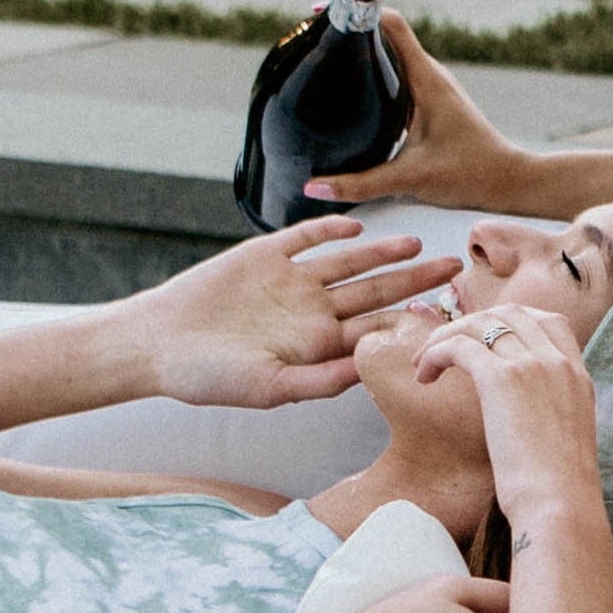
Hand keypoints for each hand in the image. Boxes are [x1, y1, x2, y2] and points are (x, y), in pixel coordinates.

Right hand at [132, 217, 458, 408]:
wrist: (157, 344)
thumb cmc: (208, 377)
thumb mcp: (267, 387)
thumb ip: (319, 380)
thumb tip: (369, 374)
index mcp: (318, 346)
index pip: (376, 330)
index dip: (412, 322)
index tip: (451, 315)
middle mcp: (312, 312)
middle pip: (375, 292)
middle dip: (415, 281)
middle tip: (456, 269)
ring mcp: (290, 282)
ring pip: (348, 262)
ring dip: (382, 252)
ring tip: (417, 242)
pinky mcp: (264, 256)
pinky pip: (304, 238)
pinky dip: (328, 229)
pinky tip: (355, 225)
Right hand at [302, 16, 527, 209]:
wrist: (509, 182)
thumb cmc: (471, 173)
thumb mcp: (410, 179)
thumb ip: (360, 184)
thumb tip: (314, 186)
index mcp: (427, 79)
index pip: (391, 26)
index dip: (357, 12)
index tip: (321, 13)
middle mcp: (430, 75)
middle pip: (386, 35)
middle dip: (350, 31)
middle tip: (312, 40)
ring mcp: (432, 87)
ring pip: (391, 57)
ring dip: (362, 53)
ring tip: (323, 58)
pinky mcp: (431, 101)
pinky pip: (398, 75)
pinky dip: (374, 73)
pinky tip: (352, 91)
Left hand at [410, 302, 606, 538]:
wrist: (560, 506)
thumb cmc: (559, 491)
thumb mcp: (568, 441)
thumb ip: (553, 416)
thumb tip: (530, 422)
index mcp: (578, 376)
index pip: (550, 321)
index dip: (512, 321)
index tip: (486, 339)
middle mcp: (558, 362)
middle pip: (512, 313)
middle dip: (475, 323)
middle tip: (447, 347)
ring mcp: (533, 365)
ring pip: (481, 324)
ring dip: (446, 337)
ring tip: (424, 363)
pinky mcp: (502, 379)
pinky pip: (459, 346)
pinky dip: (436, 353)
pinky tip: (423, 376)